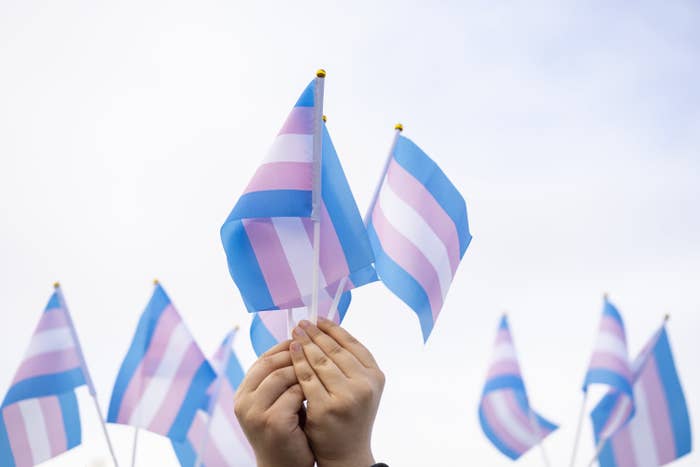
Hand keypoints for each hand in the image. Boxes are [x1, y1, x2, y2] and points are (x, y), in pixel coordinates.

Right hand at [234, 340, 313, 466]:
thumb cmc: (287, 431)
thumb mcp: (277, 402)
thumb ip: (280, 379)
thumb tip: (299, 343)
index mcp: (243, 393)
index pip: (262, 359)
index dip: (284, 347)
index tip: (305, 339)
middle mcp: (243, 401)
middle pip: (269, 364)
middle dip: (294, 353)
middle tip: (315, 348)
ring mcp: (255, 413)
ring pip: (280, 376)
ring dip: (302, 369)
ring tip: (319, 367)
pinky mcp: (272, 423)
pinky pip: (292, 394)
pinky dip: (307, 388)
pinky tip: (320, 388)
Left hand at [290, 318, 384, 466]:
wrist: (347, 453)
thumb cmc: (351, 416)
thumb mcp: (360, 387)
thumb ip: (351, 363)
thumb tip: (328, 330)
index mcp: (375, 375)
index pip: (352, 344)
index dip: (334, 329)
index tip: (319, 319)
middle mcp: (365, 384)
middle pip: (335, 351)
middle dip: (316, 334)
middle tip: (302, 323)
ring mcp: (346, 397)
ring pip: (320, 362)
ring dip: (306, 345)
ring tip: (295, 334)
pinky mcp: (326, 408)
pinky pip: (307, 379)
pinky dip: (298, 363)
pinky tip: (291, 353)